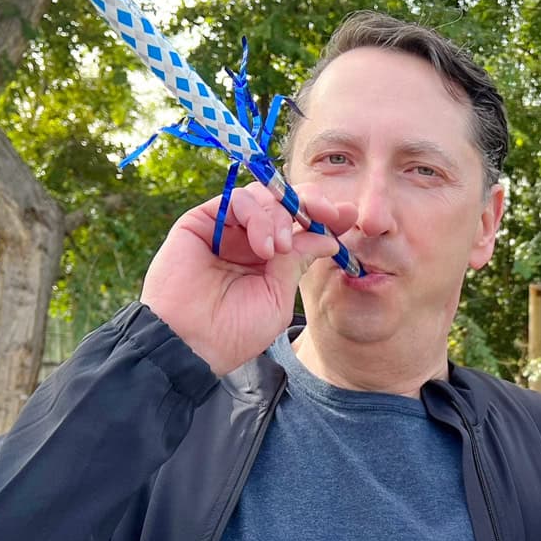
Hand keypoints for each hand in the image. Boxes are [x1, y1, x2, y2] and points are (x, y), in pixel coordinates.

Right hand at [140, 183, 356, 375]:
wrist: (191, 342)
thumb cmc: (234, 331)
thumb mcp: (278, 297)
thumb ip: (298, 263)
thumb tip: (329, 238)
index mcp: (272, 260)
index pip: (303, 227)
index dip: (326, 217)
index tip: (349, 215)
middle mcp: (250, 240)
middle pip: (285, 203)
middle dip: (311, 202)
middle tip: (326, 213)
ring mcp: (227, 229)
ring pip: (264, 198)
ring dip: (280, 217)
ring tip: (279, 250)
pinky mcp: (202, 220)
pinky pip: (237, 199)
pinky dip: (256, 215)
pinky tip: (262, 247)